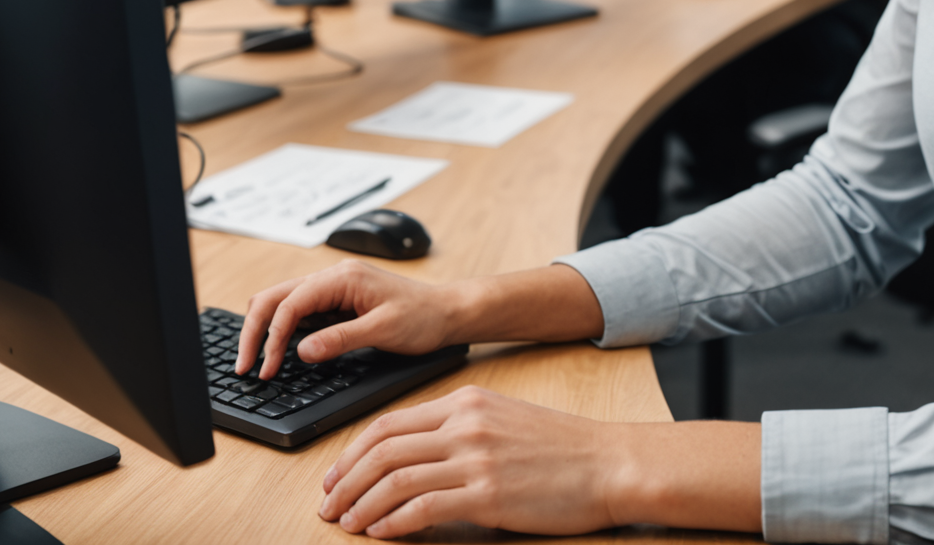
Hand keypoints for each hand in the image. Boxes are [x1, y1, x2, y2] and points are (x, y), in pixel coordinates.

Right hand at [236, 260, 470, 380]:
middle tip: (245, 366)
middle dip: (256, 329)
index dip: (272, 336)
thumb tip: (300, 351)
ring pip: (284, 302)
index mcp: (344, 278)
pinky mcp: (338, 302)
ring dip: (266, 329)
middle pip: (277, 297)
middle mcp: (335, 277)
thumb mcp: (383, 330)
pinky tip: (279, 351)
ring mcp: (335, 288)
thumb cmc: (423, 317)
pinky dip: (283, 329)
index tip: (265, 368)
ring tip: (257, 361)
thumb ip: (341, 339)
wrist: (447, 312)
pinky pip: (300, 311)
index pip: (290, 303)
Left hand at [317, 386, 627, 537]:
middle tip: (327, 507)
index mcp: (466, 402)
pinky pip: (424, 508)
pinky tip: (382, 535)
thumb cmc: (559, 448)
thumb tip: (409, 463)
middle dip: (344, 481)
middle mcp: (466, 424)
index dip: (351, 452)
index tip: (334, 477)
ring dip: (362, 505)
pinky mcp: (488, 494)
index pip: (390, 423)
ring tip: (348, 525)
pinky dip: (394, 524)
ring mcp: (476, 458)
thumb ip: (458, 432)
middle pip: (383, 449)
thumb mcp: (502, 421)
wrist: (607, 462)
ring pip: (396, 479)